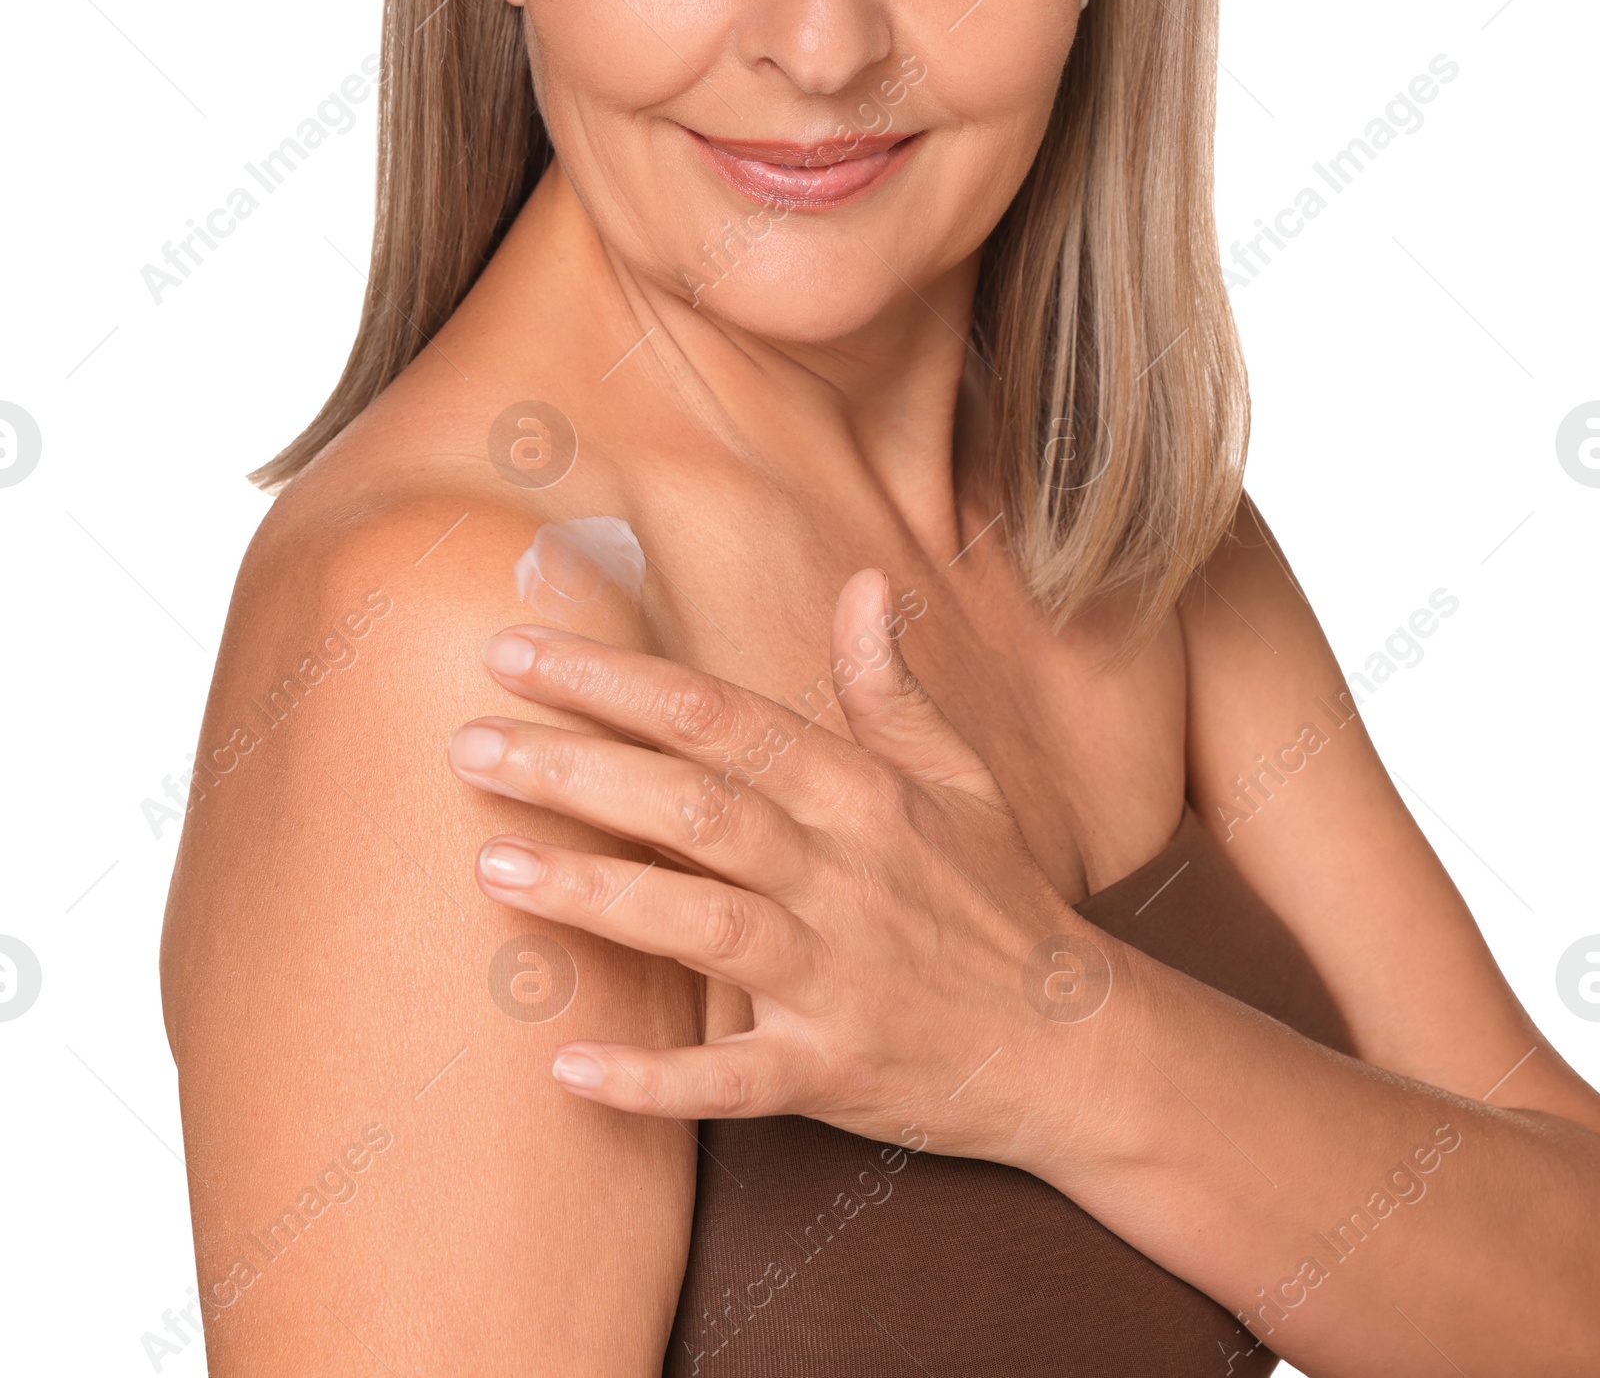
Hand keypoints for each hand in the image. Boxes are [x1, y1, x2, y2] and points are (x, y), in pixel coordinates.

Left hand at [447, 568, 1112, 1170]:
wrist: (1074, 1043)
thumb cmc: (998, 899)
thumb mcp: (958, 779)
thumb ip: (890, 688)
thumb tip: (863, 584)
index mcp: (860, 791)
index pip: (718, 715)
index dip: (615, 680)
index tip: (517, 651)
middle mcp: (844, 872)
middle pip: (696, 804)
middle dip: (578, 768)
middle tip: (468, 743)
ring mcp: (836, 974)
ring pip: (703, 922)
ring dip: (597, 892)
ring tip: (491, 861)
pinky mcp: (830, 1072)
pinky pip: (732, 1079)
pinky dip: (653, 1079)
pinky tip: (564, 1066)